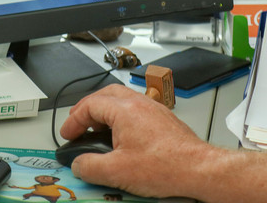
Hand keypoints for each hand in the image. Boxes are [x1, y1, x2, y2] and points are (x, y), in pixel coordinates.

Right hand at [60, 85, 214, 198]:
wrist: (198, 169)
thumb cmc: (167, 165)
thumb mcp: (116, 171)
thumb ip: (90, 166)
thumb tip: (79, 164)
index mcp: (124, 109)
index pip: (89, 105)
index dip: (74, 120)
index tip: (68, 134)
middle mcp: (140, 103)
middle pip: (105, 95)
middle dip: (88, 109)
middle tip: (79, 124)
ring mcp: (153, 109)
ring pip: (122, 100)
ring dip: (105, 113)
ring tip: (98, 131)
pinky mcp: (163, 120)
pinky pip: (136, 110)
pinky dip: (122, 119)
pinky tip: (123, 137)